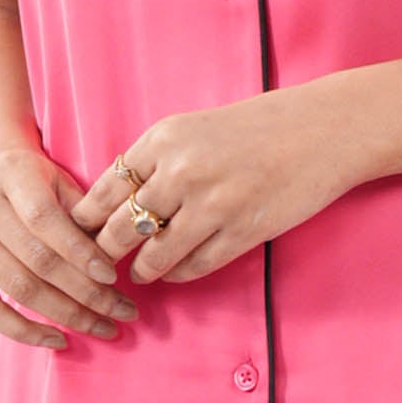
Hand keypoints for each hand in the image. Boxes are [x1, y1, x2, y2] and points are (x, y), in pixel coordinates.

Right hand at [0, 140, 136, 350]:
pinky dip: (24, 331)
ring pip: (17, 288)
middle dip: (86, 292)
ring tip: (102, 327)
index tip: (114, 278)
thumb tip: (116, 263)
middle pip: (36, 259)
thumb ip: (84, 215)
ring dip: (66, 315)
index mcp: (10, 172)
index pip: (44, 219)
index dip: (80, 252)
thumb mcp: (63, 183)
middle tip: (122, 312)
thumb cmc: (39, 184)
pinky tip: (57, 339)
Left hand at [69, 84, 370, 283]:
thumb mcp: (193, 130)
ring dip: (141, 271)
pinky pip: (193, 266)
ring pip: (154, 256)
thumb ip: (155, 161)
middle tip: (100, 264)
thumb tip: (114, 202)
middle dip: (105, 253)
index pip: (104, 191)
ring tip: (138, 274)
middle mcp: (181, 172)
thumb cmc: (255, 129)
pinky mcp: (242, 232)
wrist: (321, 131)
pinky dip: (178, 274)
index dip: (86, 220)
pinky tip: (175, 271)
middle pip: (120, 229)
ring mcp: (212, 205)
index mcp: (163, 140)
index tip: (80, 234)